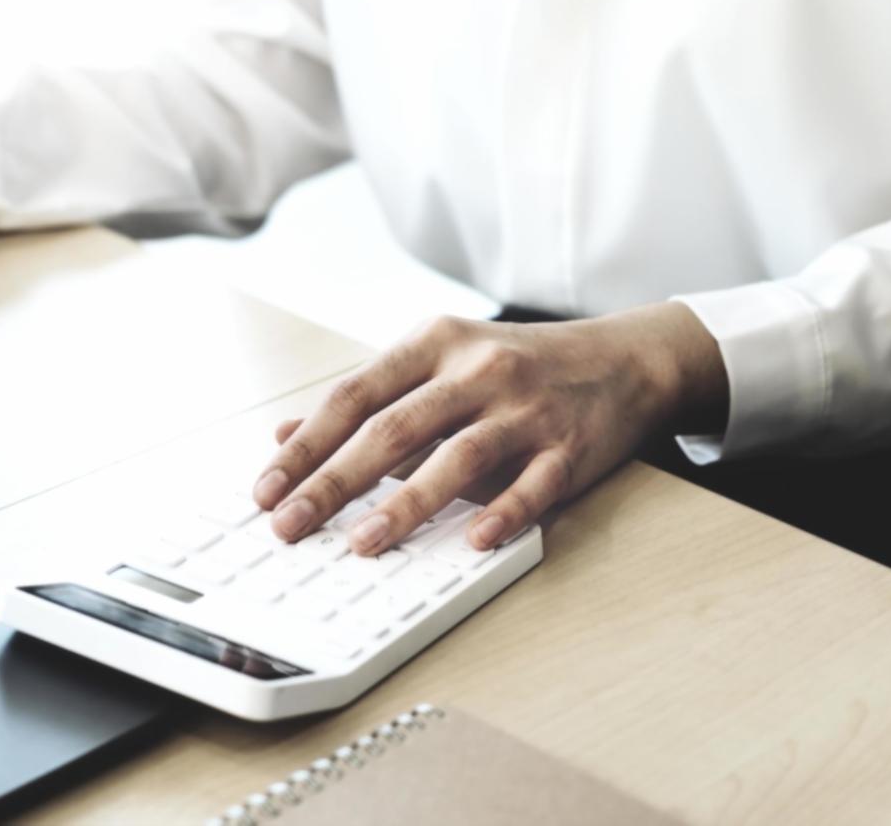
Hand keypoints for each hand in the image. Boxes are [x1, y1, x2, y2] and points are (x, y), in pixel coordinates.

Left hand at [253, 303, 728, 554]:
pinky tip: (472, 542)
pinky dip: (503, 514)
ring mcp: (525, 408)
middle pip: (393, 428)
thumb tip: (285, 435)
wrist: (624, 358)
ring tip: (361, 543)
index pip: (353, 397)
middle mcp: (476, 370)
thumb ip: (366, 401)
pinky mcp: (570, 447)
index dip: (306, 446)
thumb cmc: (515, 368)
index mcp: (433, 345)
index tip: (265, 490)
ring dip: (405, 504)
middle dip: (333, 482)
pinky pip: (533, 484)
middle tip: (290, 525)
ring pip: (458, 456)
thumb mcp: (437, 365)